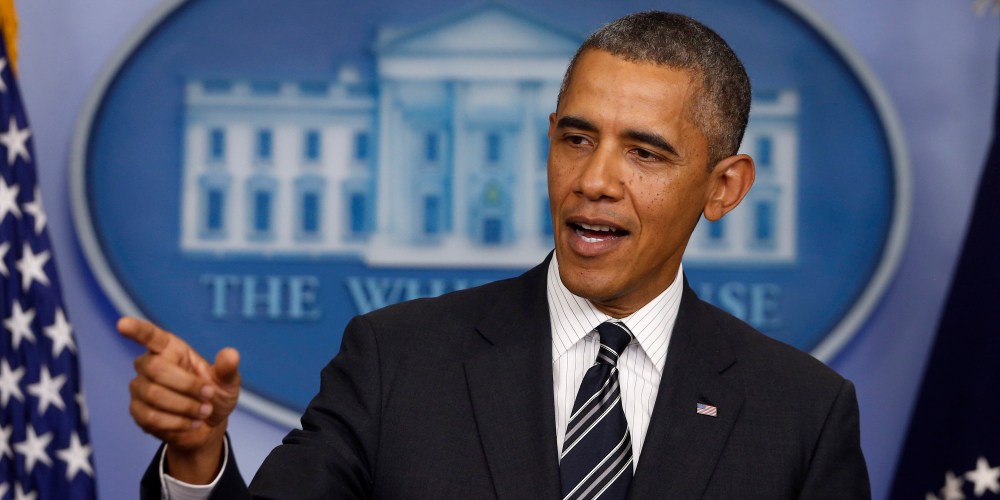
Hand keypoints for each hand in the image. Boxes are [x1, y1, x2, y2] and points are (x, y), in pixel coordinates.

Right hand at [119, 316, 240, 482]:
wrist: (207, 427)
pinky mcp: (136, 410)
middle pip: (156, 368)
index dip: (137, 330)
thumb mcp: (227, 383)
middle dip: (187, 385)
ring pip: (154, 394)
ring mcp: (140, 387)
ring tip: (203, 412)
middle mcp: (150, 364)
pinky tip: (191, 423)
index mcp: (172, 349)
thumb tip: (231, 354)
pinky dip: (177, 422)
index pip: (151, 336)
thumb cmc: (215, 397)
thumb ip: (227, 369)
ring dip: (186, 407)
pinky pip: (151, 416)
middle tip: (209, 396)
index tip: (122, 324)